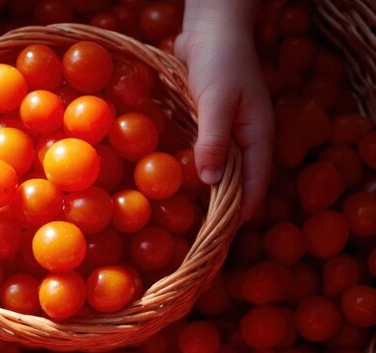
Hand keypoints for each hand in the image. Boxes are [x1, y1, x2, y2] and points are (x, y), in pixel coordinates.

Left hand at [175, 1, 273, 220]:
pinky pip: (208, 151)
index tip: (227, 233)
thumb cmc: (219, 62)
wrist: (209, 29)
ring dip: (211, 186)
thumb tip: (212, 181)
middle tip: (206, 230)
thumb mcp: (217, 102)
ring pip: (223, 167)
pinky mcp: (211, 122)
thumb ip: (215, 140)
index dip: (244, 208)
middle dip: (227, 203)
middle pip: (241, 178)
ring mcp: (229, 129)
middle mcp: (247, 136)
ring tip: (194, 213)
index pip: (256, 181)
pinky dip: (200, 166)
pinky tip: (184, 179)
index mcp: (258, 134)